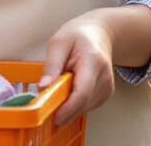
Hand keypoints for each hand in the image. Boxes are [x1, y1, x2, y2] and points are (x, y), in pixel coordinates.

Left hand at [38, 12, 115, 126]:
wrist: (99, 34)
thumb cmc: (79, 35)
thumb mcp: (58, 42)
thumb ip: (51, 66)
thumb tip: (43, 88)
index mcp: (93, 60)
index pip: (82, 92)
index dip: (67, 108)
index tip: (53, 116)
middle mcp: (104, 76)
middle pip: (82, 104)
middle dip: (62, 106)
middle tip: (49, 95)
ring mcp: (107, 87)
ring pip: (83, 108)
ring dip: (68, 103)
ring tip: (65, 80)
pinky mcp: (106, 94)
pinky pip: (86, 106)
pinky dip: (75, 102)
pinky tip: (73, 85)